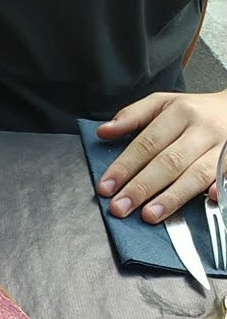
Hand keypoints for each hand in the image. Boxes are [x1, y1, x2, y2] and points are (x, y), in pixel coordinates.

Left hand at [95, 89, 226, 222]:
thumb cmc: (196, 112)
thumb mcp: (164, 104)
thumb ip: (132, 115)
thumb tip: (104, 131)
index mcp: (180, 113)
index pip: (147, 143)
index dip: (125, 167)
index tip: (106, 187)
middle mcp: (202, 130)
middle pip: (168, 162)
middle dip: (141, 187)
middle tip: (120, 207)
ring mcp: (222, 148)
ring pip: (196, 174)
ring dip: (172, 197)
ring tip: (149, 215)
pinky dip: (220, 188)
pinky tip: (209, 199)